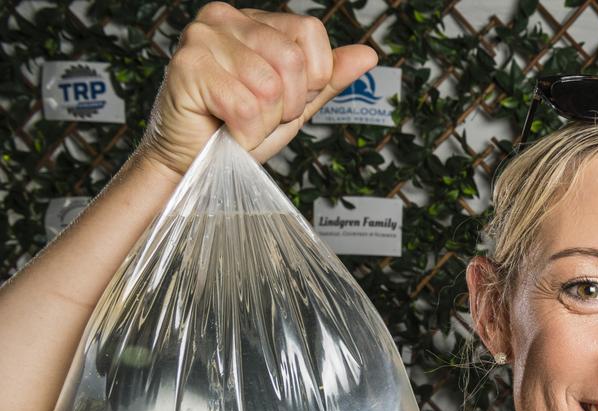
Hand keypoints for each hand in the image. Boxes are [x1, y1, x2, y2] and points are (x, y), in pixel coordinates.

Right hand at [139, 2, 377, 177]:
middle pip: (292, 59)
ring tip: (239, 123)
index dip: (311, 78)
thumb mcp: (296, 104)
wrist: (196, 164)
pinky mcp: (187, 65)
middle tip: (259, 116)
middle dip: (287, 105)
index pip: (310, 31)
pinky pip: (245, 106)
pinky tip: (226, 130)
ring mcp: (202, 37)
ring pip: (270, 85)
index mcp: (254, 20)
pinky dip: (244, 133)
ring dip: (263, 121)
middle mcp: (225, 17)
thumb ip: (329, 79)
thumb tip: (369, 54)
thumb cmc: (240, 130)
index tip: (284, 100)